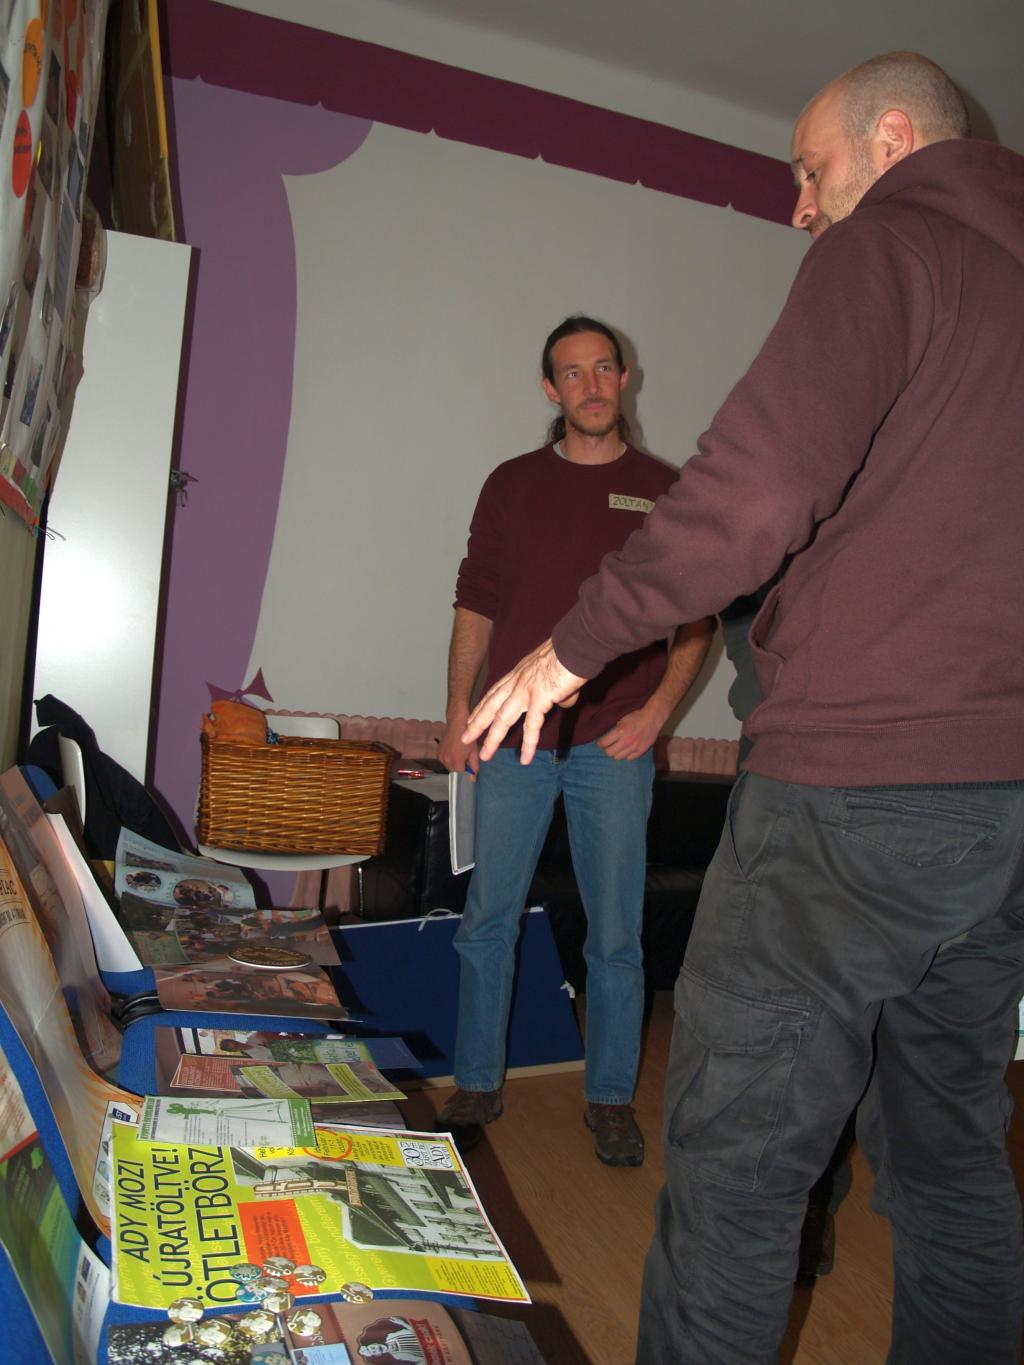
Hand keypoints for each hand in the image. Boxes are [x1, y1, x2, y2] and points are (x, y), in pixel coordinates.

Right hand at [438, 714, 479, 778]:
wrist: (457, 724)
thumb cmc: (467, 737)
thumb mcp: (474, 753)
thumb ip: (474, 768)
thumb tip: (472, 779)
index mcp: (456, 761)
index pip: (461, 775)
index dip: (467, 773)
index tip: (470, 769)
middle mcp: (446, 760)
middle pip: (454, 772)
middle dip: (461, 768)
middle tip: (466, 758)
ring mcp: (440, 757)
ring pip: (449, 767)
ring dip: (455, 764)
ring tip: (460, 753)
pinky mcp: (437, 753)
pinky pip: (444, 761)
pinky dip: (449, 759)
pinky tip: (454, 751)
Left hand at [462, 639, 584, 764]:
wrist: (577, 643)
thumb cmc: (571, 652)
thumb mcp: (555, 670)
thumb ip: (556, 690)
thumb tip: (563, 701)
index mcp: (520, 672)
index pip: (495, 692)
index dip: (482, 706)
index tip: (471, 717)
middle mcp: (518, 681)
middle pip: (491, 706)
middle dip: (476, 724)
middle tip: (464, 738)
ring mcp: (526, 690)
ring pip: (503, 719)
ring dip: (492, 739)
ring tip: (484, 756)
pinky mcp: (541, 698)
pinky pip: (532, 727)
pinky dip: (528, 745)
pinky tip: (524, 759)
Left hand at [597, 706, 661, 760]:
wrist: (652, 719)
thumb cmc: (636, 717)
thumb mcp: (622, 720)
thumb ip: (614, 731)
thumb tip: (606, 739)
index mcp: (620, 731)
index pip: (604, 743)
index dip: (599, 744)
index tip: (600, 743)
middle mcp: (626, 741)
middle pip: (609, 753)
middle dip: (606, 749)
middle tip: (608, 746)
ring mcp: (634, 747)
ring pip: (618, 757)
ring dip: (616, 753)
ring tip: (618, 748)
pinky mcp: (641, 751)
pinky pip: (629, 758)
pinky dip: (626, 755)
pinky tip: (627, 750)